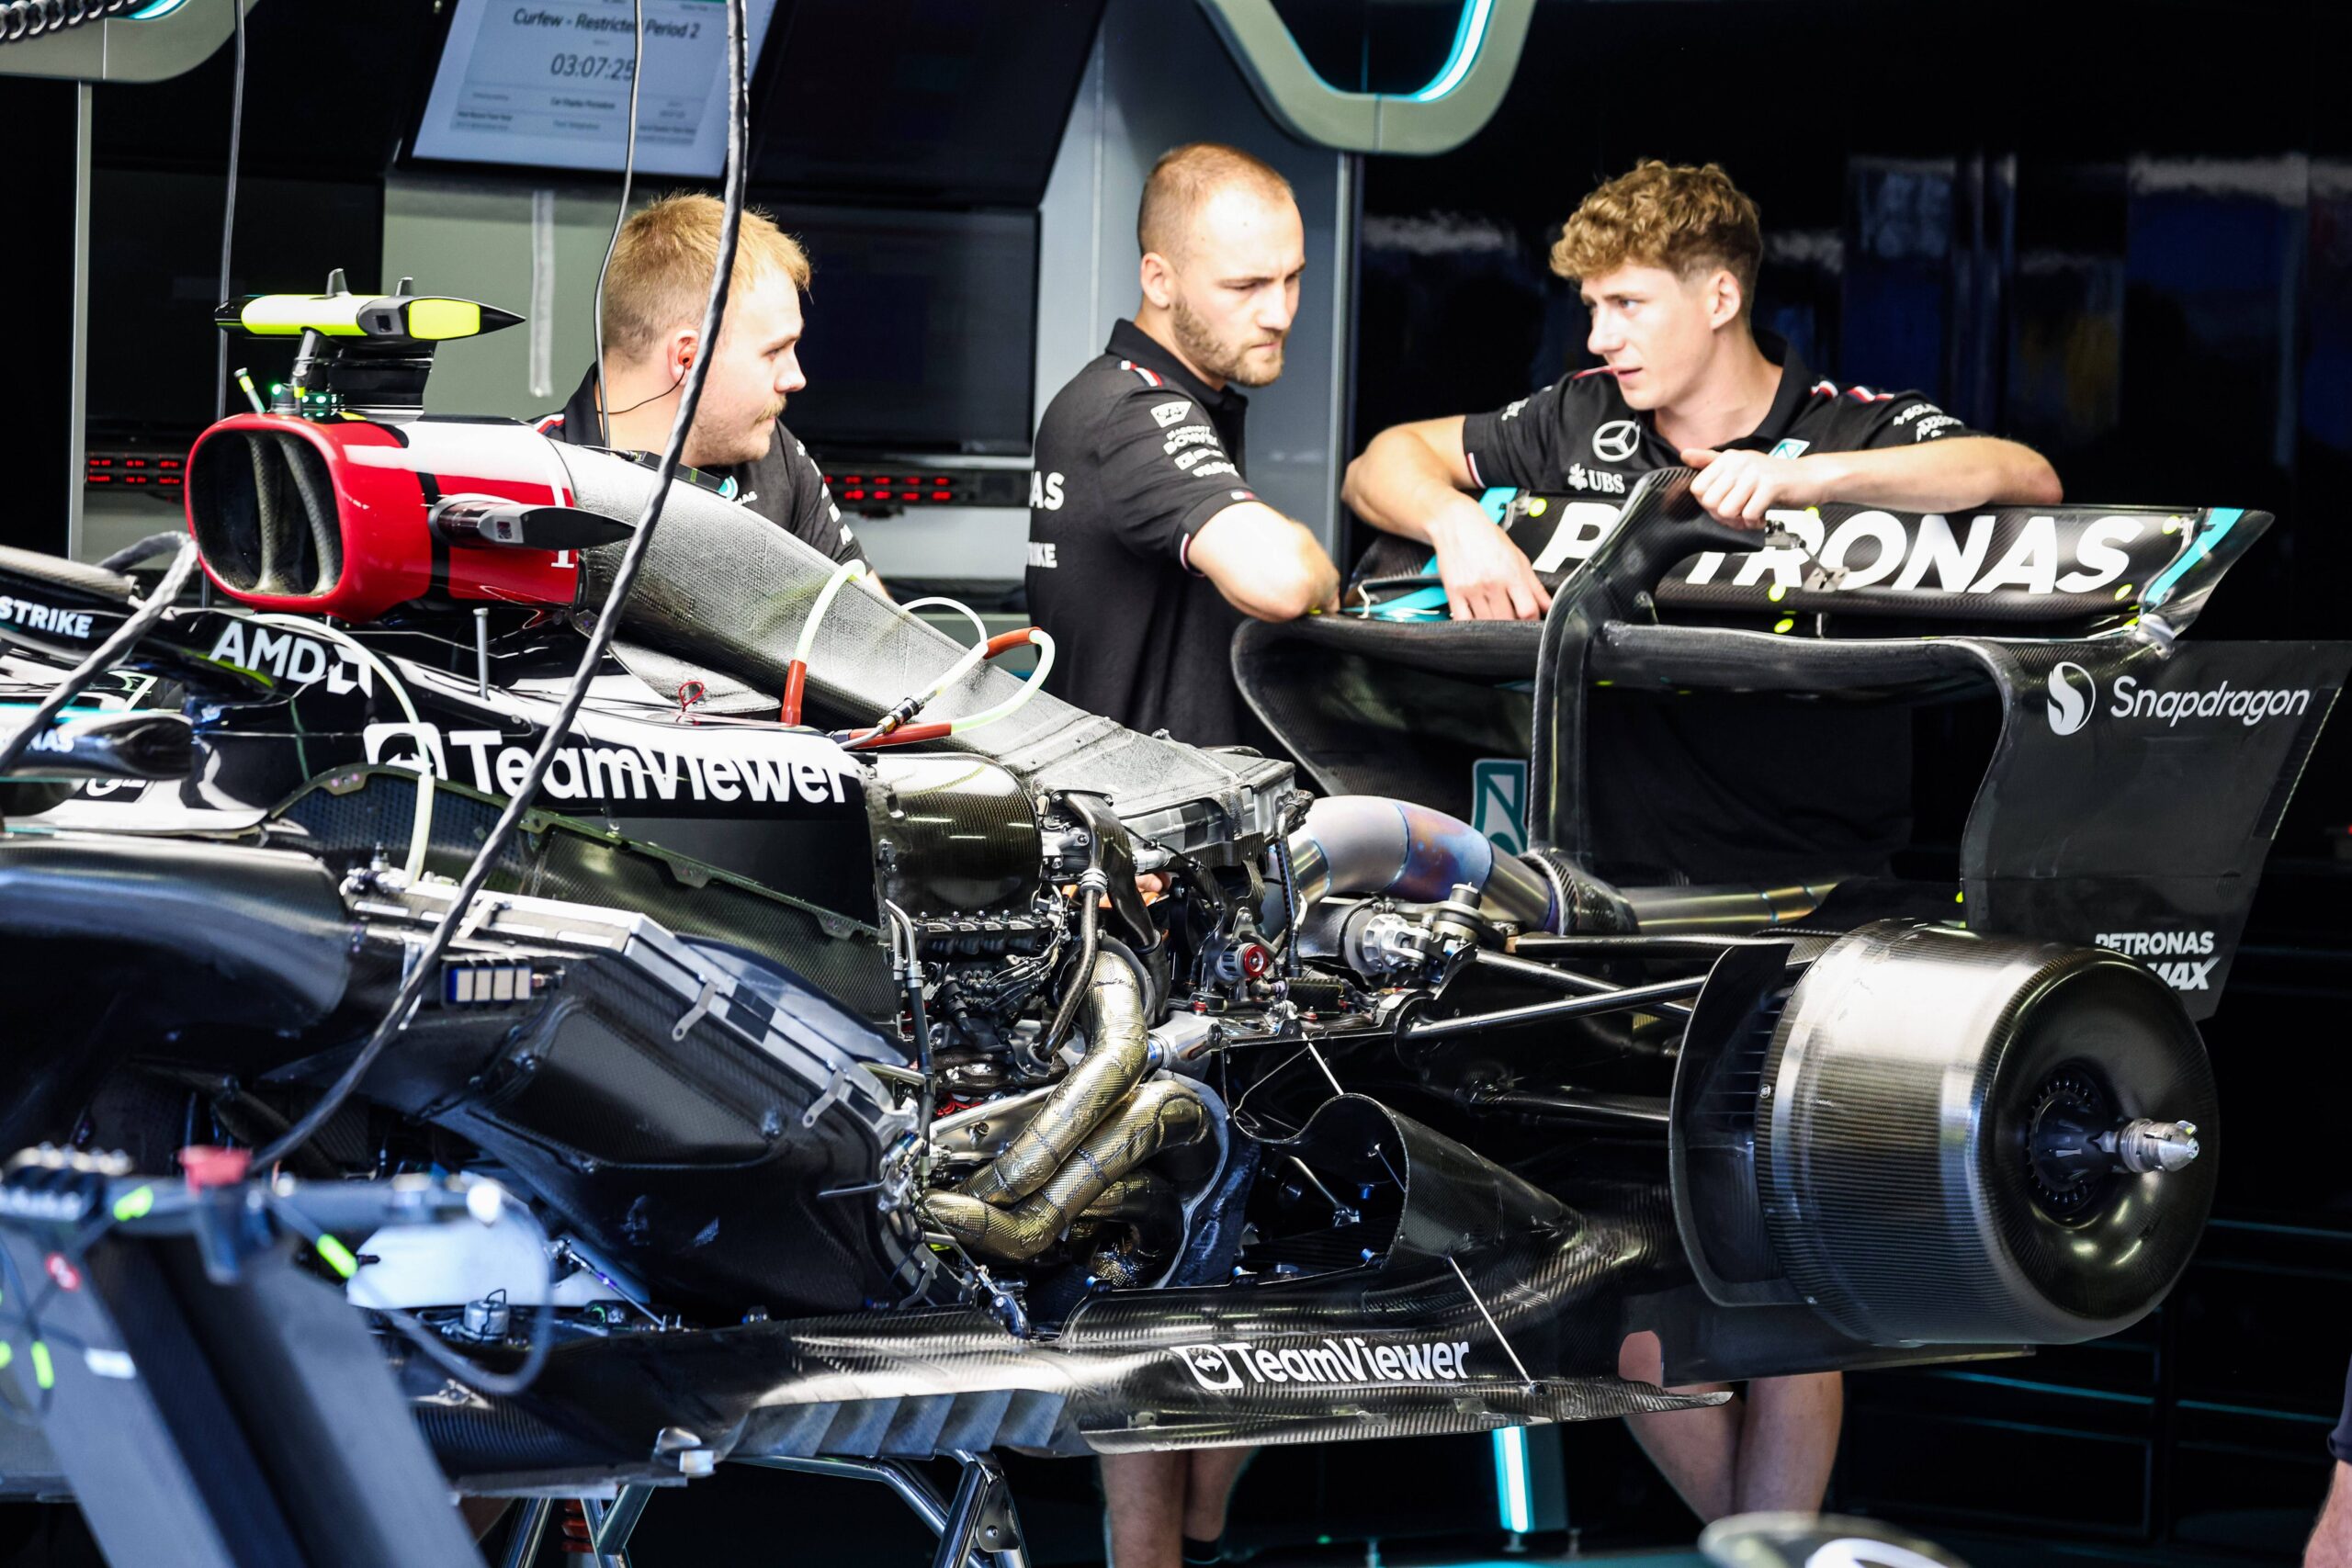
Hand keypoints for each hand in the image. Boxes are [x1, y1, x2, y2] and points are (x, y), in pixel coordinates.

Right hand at [1429, 508, 1551, 620]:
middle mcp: (1492, 583)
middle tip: (1512, 622)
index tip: (1530, 622)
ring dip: (1493, 627)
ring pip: (1486, 623)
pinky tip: (1476, 623)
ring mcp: (1472, 589)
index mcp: (1511, 574)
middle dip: (1512, 625)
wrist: (1457, 524)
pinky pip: (1463, 620)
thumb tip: (1549, 605)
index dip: (1532, 621)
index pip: (1527, 610)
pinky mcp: (1454, 592)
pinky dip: (1470, 626)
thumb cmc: (1488, 538)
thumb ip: (1535, 586)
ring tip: (1495, 620)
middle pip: (1507, 620)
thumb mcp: (1518, 558)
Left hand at [1681, 448, 1829, 526]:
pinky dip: (1755, 522)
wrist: (1810, 477)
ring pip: (1727, 510)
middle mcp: (1740, 462)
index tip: (1724, 505)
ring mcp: (1755, 473)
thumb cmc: (1774, 476)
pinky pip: (1748, 514)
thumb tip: (1684, 454)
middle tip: (1740, 514)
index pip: (1697, 489)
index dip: (1708, 505)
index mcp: (1729, 458)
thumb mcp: (1741, 466)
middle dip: (1723, 517)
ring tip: (1751, 515)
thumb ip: (1711, 461)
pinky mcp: (1770, 486)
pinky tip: (1762, 517)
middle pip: (1710, 502)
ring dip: (1739, 521)